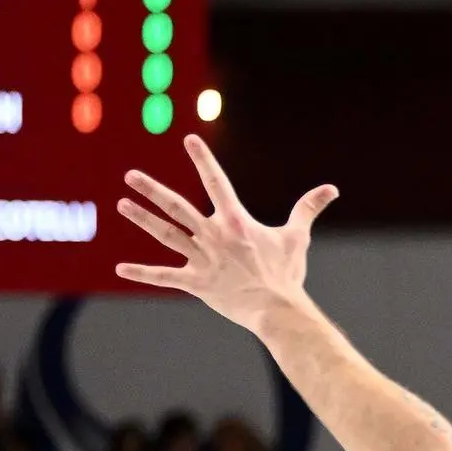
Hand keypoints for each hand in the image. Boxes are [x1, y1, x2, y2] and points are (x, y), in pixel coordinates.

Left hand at [115, 135, 338, 332]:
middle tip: (130, 176)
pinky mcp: (196, 283)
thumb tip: (332, 189)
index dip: (202, 159)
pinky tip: (120, 269)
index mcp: (235, 221)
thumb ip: (308, 209)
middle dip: (152, 190)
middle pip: (177, 207)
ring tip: (122, 204)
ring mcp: (202, 259)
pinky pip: (164, 276)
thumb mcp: (297, 237)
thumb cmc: (287, 274)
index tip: (189, 140)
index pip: (216, 182)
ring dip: (142, 218)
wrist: (277, 310)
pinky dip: (143, 273)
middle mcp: (214, 236)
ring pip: (166, 234)